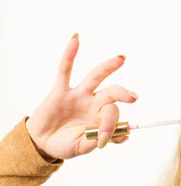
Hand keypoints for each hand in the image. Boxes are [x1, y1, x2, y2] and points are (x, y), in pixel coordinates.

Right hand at [25, 33, 137, 160]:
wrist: (42, 144)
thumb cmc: (65, 144)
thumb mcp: (83, 147)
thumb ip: (98, 140)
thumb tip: (124, 134)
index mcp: (103, 117)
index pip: (113, 115)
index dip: (112, 127)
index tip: (104, 142)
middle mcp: (94, 103)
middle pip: (112, 93)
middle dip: (123, 94)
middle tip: (134, 98)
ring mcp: (78, 95)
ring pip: (95, 77)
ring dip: (108, 67)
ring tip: (122, 58)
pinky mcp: (60, 91)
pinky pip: (64, 70)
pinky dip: (69, 54)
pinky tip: (76, 38)